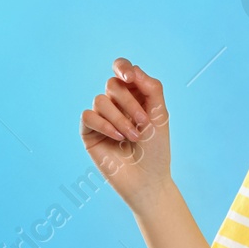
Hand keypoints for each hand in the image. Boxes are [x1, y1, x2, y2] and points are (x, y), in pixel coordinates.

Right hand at [80, 57, 172, 211]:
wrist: (147, 179)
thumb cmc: (156, 150)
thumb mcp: (160, 115)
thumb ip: (151, 88)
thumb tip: (133, 70)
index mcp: (135, 95)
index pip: (122, 70)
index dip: (123, 68)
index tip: (130, 78)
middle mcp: (116, 104)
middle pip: (112, 84)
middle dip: (129, 103)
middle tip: (143, 123)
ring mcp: (101, 117)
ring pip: (100, 100)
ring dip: (120, 119)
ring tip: (132, 137)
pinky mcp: (89, 131)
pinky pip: (88, 116)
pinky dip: (104, 125)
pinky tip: (117, 138)